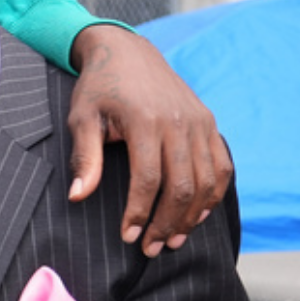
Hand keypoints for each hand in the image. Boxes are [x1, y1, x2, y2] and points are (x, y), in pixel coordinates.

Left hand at [66, 24, 229, 255]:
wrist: (127, 52)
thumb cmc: (98, 87)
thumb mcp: (82, 117)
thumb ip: (85, 157)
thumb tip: (79, 196)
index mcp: (145, 121)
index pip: (149, 179)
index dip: (140, 213)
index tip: (129, 237)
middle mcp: (180, 122)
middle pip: (182, 186)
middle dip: (166, 223)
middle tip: (151, 249)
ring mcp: (199, 122)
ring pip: (206, 180)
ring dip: (191, 216)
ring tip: (172, 239)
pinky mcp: (209, 123)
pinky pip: (221, 166)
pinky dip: (213, 194)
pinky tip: (196, 215)